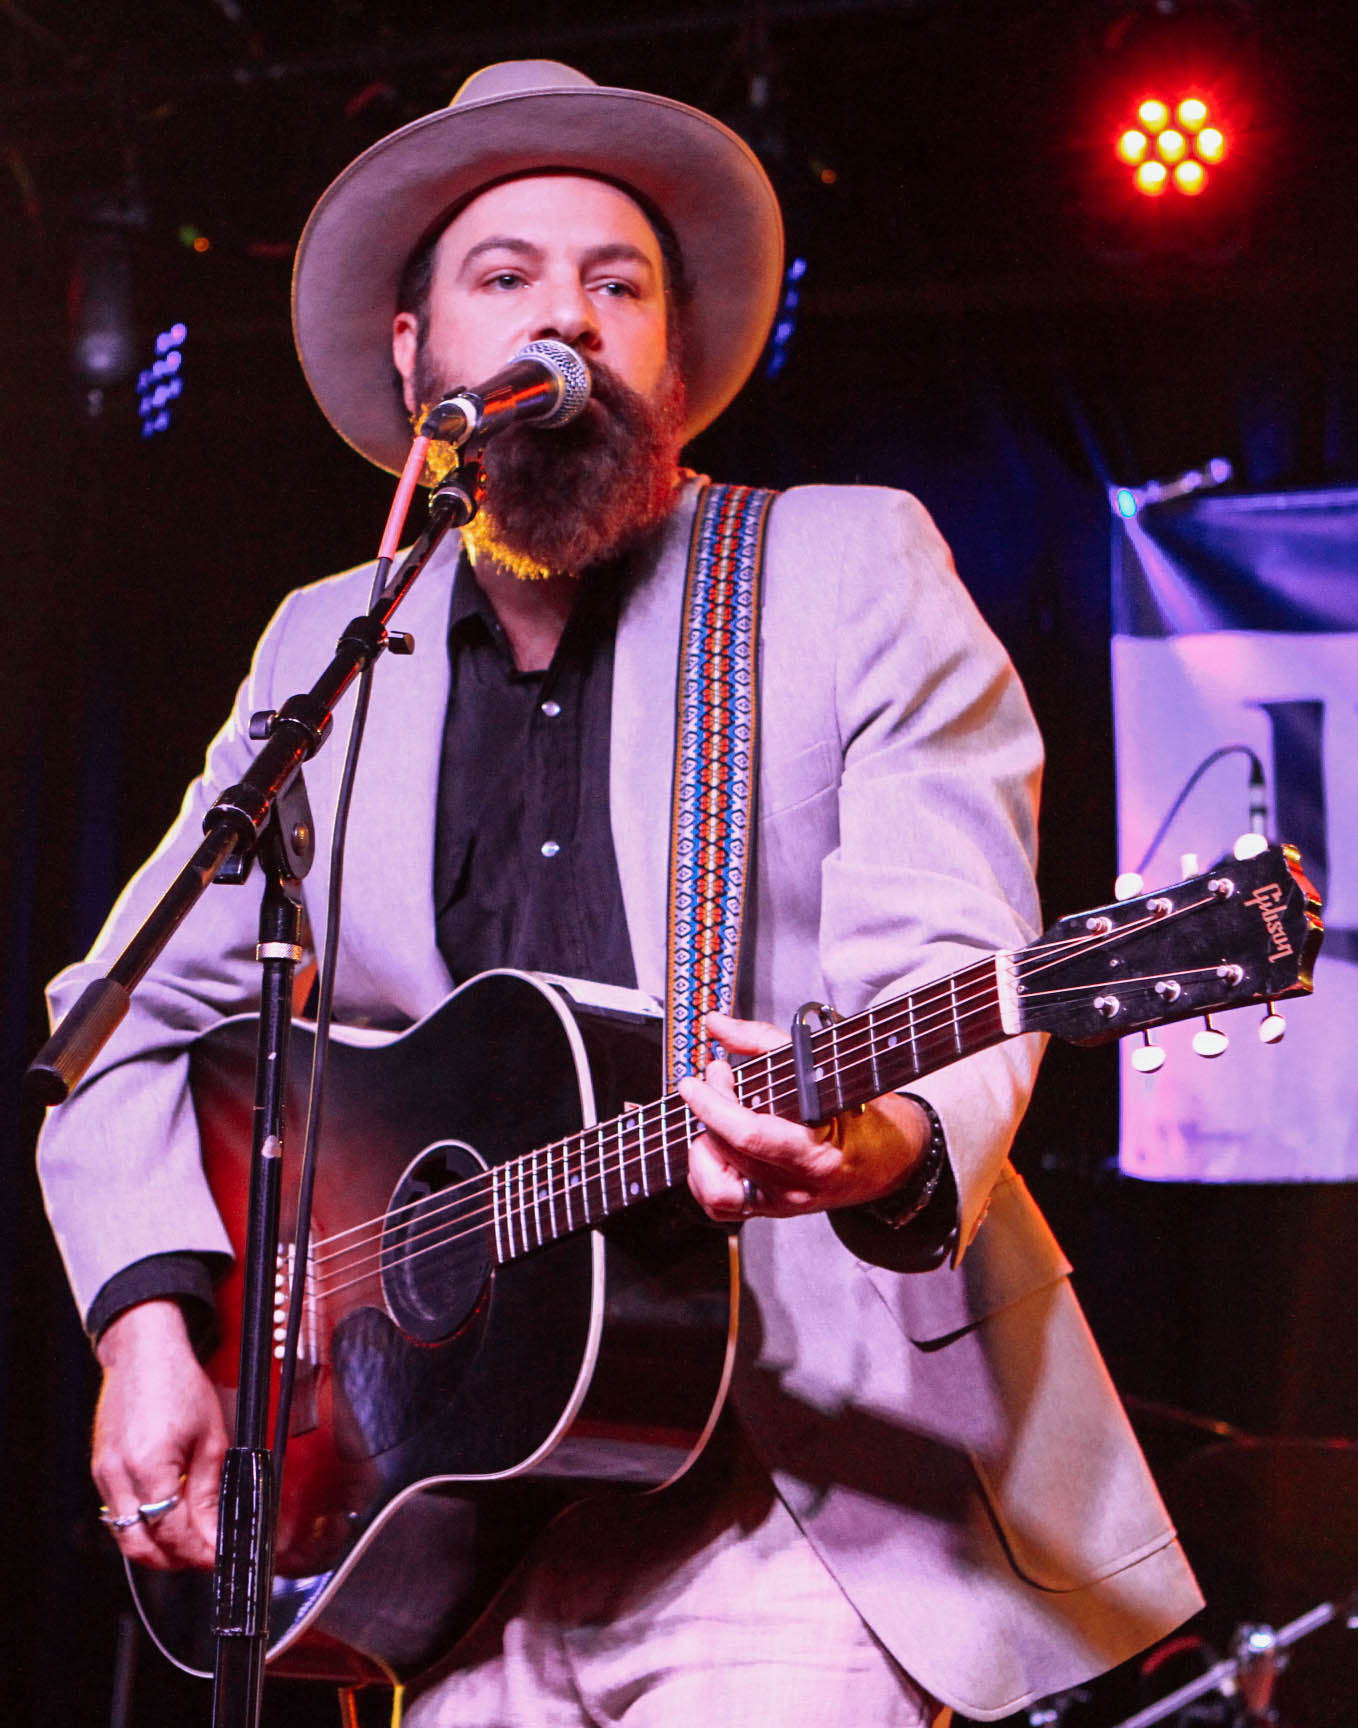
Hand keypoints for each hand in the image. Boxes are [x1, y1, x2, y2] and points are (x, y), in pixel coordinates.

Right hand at [92, 1300, 226, 1570]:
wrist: (144, 1353)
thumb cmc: (179, 1384)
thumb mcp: (210, 1437)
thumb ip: (210, 1491)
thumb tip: (216, 1532)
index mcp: (149, 1466)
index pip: (172, 1533)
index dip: (198, 1553)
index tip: (220, 1557)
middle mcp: (118, 1476)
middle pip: (141, 1546)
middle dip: (175, 1561)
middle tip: (206, 1557)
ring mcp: (103, 1475)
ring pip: (125, 1537)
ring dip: (157, 1548)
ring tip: (190, 1542)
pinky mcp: (100, 1471)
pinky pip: (118, 1515)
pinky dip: (142, 1526)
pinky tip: (166, 1519)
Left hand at [679, 1011, 931, 1222]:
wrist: (893, 1160)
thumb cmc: (865, 1114)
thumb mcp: (824, 1067)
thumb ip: (764, 1041)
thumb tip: (718, 1024)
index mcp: (816, 1154)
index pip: (749, 1136)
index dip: (713, 1105)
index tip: (697, 1081)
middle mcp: (796, 1186)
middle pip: (728, 1152)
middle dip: (709, 1108)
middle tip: (718, 1079)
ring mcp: (781, 1203)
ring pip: (714, 1190)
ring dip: (705, 1148)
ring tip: (717, 1120)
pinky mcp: (771, 1210)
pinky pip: (719, 1206)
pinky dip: (705, 1174)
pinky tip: (718, 1147)